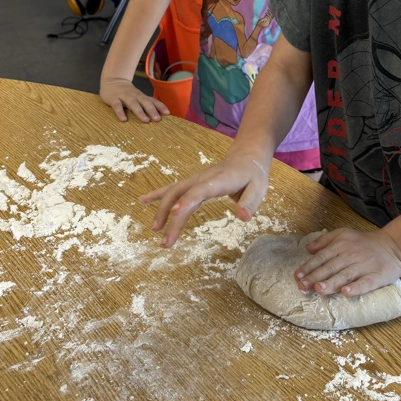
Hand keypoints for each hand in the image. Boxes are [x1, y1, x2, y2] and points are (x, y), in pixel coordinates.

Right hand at [99, 77, 170, 122]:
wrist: (112, 81)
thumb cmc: (128, 94)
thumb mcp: (138, 98)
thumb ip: (146, 105)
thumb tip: (159, 116)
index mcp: (141, 97)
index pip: (153, 101)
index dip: (160, 106)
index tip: (167, 113)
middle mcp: (135, 96)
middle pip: (145, 102)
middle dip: (152, 110)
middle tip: (157, 119)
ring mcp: (124, 97)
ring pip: (133, 103)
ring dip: (139, 111)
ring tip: (145, 120)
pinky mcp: (113, 99)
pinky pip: (117, 105)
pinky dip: (120, 112)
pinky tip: (123, 119)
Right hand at [141, 152, 269, 246]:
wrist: (246, 158)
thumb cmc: (253, 175)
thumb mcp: (259, 188)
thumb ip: (250, 202)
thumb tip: (243, 218)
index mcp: (219, 180)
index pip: (200, 191)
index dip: (187, 202)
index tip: (174, 214)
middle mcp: (203, 179)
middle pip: (181, 195)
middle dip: (171, 217)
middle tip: (165, 242)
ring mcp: (195, 180)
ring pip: (173, 193)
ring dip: (162, 210)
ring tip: (155, 230)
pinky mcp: (192, 183)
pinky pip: (172, 188)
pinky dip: (157, 195)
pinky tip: (142, 201)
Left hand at [294, 226, 400, 297]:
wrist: (394, 246)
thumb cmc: (364, 242)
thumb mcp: (343, 233)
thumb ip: (325, 240)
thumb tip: (307, 248)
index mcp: (341, 245)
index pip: (322, 257)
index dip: (309, 267)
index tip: (297, 276)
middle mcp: (350, 255)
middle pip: (330, 267)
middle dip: (315, 277)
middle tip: (302, 286)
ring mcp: (363, 266)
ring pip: (345, 275)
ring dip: (331, 283)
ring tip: (319, 290)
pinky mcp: (376, 276)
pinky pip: (365, 283)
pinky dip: (356, 288)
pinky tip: (346, 293)